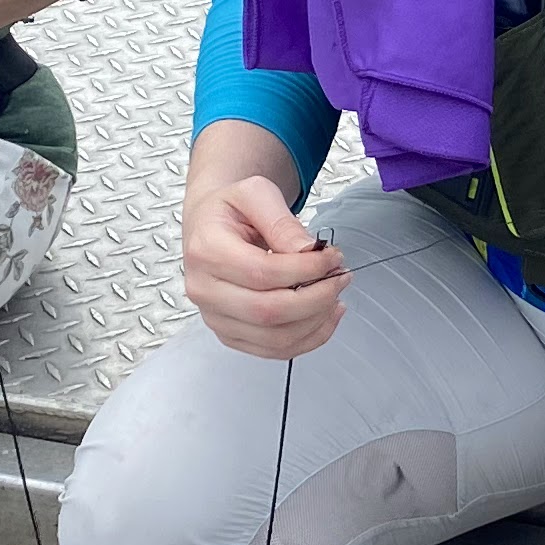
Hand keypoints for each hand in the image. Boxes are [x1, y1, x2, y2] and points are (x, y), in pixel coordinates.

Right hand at [183, 173, 346, 358]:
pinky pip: (274, 350)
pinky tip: (324, 316)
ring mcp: (215, 316)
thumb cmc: (230, 209)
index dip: (307, 269)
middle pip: (269, 312)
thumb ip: (282, 222)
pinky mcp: (230, 334)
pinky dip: (308, 338)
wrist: (210, 223)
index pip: (263, 273)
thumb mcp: (255, 194)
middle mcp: (204, 289)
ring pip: (275, 338)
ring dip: (317, 321)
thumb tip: (307, 251)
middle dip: (317, 298)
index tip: (331, 257)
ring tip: (334, 295)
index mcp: (207, 251)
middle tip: (340, 277)